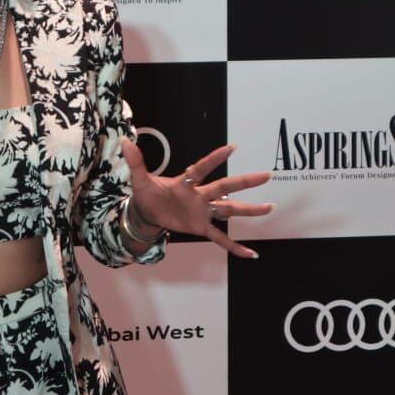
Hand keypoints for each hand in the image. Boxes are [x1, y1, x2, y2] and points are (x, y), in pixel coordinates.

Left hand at [120, 139, 273, 258]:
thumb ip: (136, 161)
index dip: (215, 159)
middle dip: (244, 182)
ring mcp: (202, 212)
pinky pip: (220, 238)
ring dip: (248, 210)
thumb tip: (125, 141)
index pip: (202, 168)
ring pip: (228, 209)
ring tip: (268, 208)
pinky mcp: (200, 228)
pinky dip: (234, 247)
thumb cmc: (148, 193)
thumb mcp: (140, 179)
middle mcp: (199, 195)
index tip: (232, 147)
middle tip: (265, 175)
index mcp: (186, 182)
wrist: (148, 212)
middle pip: (224, 187)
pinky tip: (251, 254)